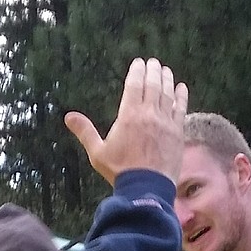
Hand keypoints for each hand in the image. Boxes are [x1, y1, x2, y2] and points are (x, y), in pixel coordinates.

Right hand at [65, 57, 188, 184]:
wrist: (146, 189)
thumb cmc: (120, 171)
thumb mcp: (97, 152)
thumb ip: (85, 131)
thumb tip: (68, 116)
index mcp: (129, 115)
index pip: (134, 85)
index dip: (137, 72)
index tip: (139, 63)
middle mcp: (149, 115)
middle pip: (153, 85)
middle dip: (153, 71)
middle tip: (154, 62)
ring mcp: (166, 123)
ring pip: (167, 95)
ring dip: (166, 80)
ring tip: (165, 71)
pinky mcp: (177, 133)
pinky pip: (180, 109)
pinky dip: (181, 97)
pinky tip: (182, 88)